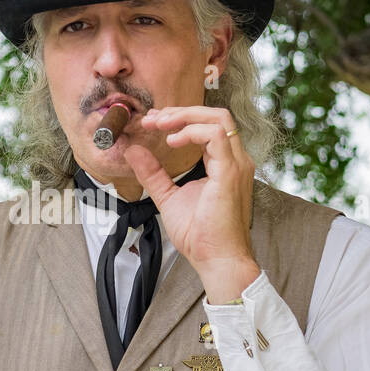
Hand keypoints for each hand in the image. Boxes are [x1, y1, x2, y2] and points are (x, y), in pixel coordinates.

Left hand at [126, 105, 256, 273]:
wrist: (216, 259)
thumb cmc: (200, 235)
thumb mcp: (167, 197)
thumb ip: (152, 173)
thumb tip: (133, 151)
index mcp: (224, 164)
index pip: (207, 126)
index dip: (179, 118)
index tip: (152, 123)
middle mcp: (235, 159)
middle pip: (214, 115)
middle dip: (180, 112)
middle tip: (152, 118)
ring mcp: (236, 164)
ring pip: (218, 118)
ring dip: (185, 116)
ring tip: (160, 124)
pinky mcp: (231, 172)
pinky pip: (215, 135)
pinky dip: (191, 131)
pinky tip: (172, 141)